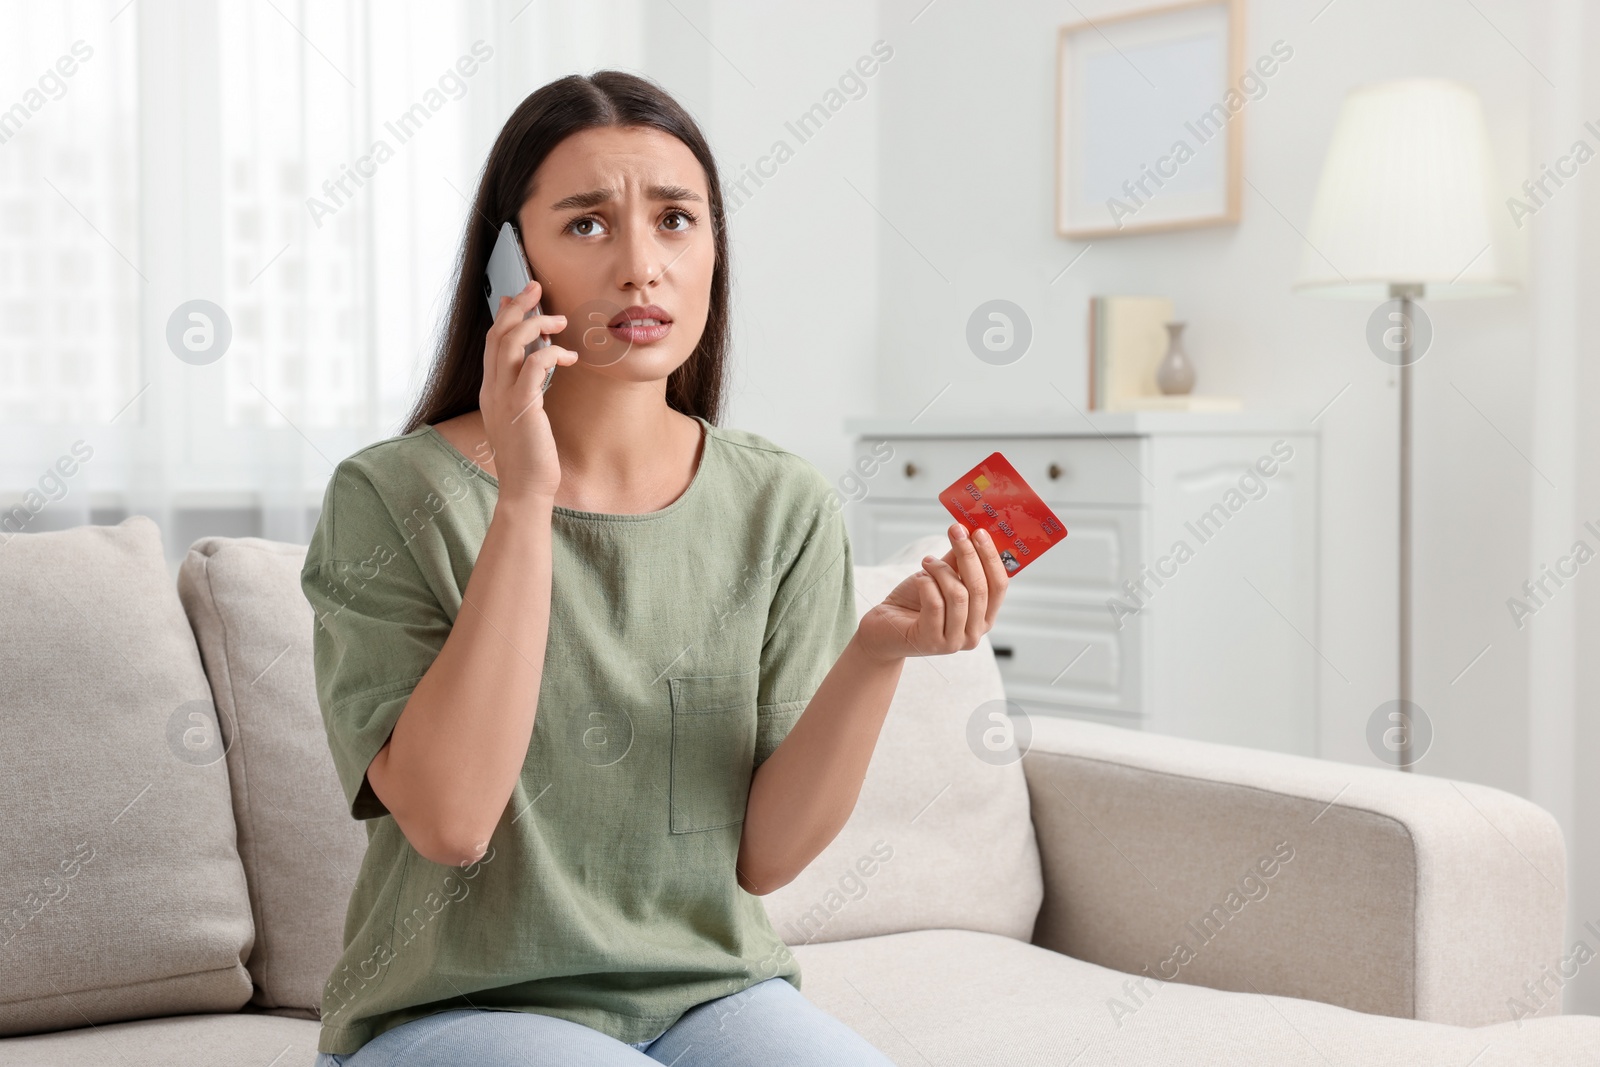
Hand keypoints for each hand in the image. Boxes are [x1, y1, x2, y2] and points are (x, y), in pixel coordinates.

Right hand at [480, 279, 577, 501]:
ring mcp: (503, 398)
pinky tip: (569, 357)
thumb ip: (526, 389)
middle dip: (517, 306)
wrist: (526, 489)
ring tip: (558, 320)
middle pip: (496, 334)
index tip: (517, 296)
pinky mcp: (522, 407)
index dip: (503, 315)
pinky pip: (534, 366)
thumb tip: (535, 363)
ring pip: (509, 343)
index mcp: (491, 391)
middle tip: (537, 287)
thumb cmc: (531, 456)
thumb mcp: (524, 417)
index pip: (491, 342)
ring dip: (534, 324)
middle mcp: (492, 390)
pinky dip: (551, 353)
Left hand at [854, 522, 1010, 663]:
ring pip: (958, 595)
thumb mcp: (942, 578)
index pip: (999, 585)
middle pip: (980, 588)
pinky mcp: (930, 641)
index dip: (991, 557)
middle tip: (955, 530)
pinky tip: (919, 579)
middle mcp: (974, 634)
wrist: (884, 628)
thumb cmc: (916, 602)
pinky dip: (926, 583)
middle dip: (968, 554)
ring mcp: (954, 641)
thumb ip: (959, 561)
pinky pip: (935, 604)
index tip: (979, 531)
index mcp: (984, 618)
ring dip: (940, 570)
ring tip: (927, 562)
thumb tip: (970, 532)